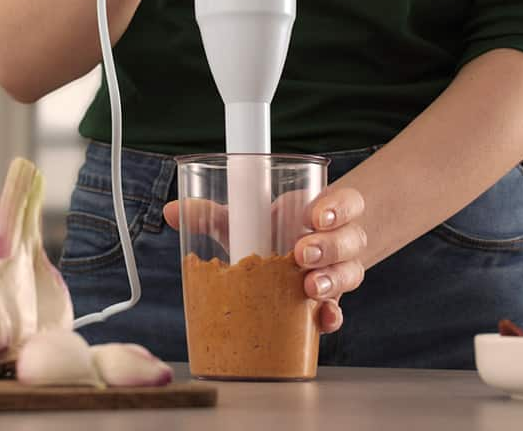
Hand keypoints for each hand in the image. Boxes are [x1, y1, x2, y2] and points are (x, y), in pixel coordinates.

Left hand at [163, 185, 366, 334]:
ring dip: (331, 280)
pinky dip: (332, 315)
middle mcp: (337, 238)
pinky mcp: (330, 301)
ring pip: (350, 272)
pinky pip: (340, 309)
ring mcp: (337, 270)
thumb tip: (172, 210)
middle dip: (328, 246)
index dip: (335, 208)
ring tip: (308, 287)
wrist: (296, 256)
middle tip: (301, 253)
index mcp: (323, 210)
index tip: (314, 215)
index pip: (345, 202)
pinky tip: (322, 320)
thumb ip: (214, 214)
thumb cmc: (272, 232)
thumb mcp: (247, 219)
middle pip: (350, 238)